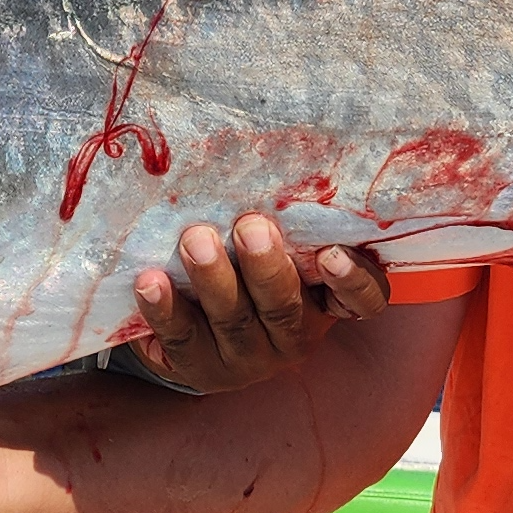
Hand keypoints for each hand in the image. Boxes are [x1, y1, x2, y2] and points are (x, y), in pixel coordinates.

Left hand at [128, 214, 390, 394]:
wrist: (202, 330)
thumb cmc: (251, 266)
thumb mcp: (281, 247)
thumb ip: (287, 218)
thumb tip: (273, 144)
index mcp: (325, 302)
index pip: (362, 301)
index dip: (353, 282)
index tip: (330, 253)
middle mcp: (293, 336)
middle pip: (285, 308)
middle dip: (265, 267)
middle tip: (249, 226)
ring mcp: (246, 359)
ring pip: (234, 321)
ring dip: (214, 279)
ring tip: (194, 239)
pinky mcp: (200, 368)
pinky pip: (183, 340)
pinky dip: (167, 309)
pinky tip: (150, 281)